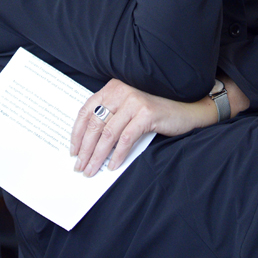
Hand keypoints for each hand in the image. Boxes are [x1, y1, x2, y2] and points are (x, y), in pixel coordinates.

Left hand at [70, 78, 215, 175]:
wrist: (185, 111)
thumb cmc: (154, 113)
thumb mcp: (127, 110)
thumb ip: (110, 118)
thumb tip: (86, 145)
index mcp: (113, 88)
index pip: (86, 110)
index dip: (77, 133)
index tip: (73, 150)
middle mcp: (122, 91)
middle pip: (95, 124)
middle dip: (85, 149)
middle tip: (80, 166)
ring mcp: (134, 101)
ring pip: (108, 134)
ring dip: (97, 156)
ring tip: (92, 169)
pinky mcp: (147, 113)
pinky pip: (126, 139)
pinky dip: (117, 155)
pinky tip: (112, 166)